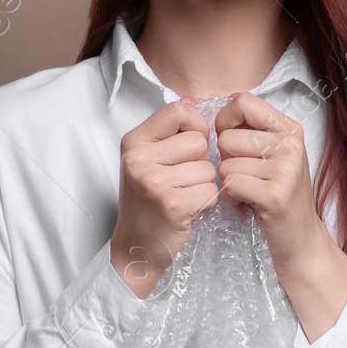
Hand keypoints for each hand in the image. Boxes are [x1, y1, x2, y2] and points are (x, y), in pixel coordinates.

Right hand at [108, 97, 216, 296]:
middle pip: (198, 141)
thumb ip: (169, 130)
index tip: (188, 146)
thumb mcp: (148, 160)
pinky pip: (211, 190)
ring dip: (204, 184)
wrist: (136, 246)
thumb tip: (190, 100)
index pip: (178, 111)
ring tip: (184, 194)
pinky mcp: (172, 204)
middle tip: (182, 179)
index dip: (194, 126)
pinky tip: (190, 208)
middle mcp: (139, 159)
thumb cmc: (147, 201)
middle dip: (200, 160)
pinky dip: (207, 202)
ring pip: (208, 167)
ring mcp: (154, 182)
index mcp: (134, 142)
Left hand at [213, 92, 328, 277]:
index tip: (231, 141)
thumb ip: (255, 129)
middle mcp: (291, 144)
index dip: (225, 120)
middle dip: (226, 159)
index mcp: (289, 128)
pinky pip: (230, 184)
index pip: (242, 102)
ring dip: (229, 182)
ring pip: (225, 163)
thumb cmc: (279, 196)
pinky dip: (232, 198)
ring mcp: (286, 169)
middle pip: (227, 137)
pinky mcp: (275, 195)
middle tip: (246, 177)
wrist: (302, 241)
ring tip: (249, 192)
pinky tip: (248, 204)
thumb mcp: (275, 155)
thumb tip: (230, 97)